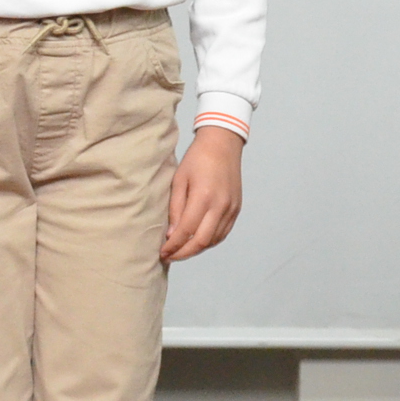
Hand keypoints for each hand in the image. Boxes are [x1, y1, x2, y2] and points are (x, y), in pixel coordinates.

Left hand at [163, 127, 243, 260]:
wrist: (223, 144)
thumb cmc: (197, 159)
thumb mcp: (179, 180)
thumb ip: (175, 208)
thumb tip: (171, 235)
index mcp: (203, 197)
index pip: (186, 231)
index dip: (173, 246)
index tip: (162, 252)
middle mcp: (220, 205)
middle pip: (202, 242)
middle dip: (183, 253)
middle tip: (170, 256)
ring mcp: (231, 208)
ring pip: (214, 240)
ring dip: (196, 249)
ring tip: (181, 250)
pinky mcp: (236, 208)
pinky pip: (223, 233)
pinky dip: (210, 241)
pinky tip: (198, 241)